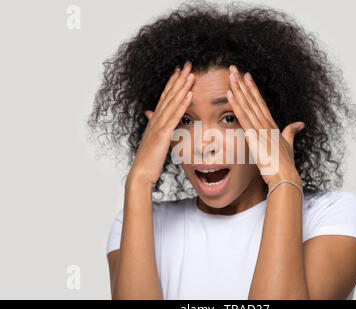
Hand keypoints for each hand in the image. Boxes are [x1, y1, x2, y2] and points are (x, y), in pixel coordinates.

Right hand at [127, 61, 194, 184]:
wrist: (141, 173)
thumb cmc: (149, 160)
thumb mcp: (153, 140)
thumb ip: (154, 127)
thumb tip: (151, 116)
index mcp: (155, 120)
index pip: (165, 97)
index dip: (172, 83)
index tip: (180, 71)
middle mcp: (156, 119)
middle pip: (169, 95)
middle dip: (179, 79)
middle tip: (188, 64)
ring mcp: (159, 125)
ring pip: (172, 102)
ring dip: (182, 87)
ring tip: (191, 74)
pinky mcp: (163, 133)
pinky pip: (174, 116)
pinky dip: (181, 104)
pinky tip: (188, 94)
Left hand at [226, 65, 304, 188]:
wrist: (285, 176)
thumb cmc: (285, 164)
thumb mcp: (289, 145)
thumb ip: (292, 132)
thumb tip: (300, 124)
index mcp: (272, 125)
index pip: (260, 102)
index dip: (252, 89)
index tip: (247, 76)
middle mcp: (266, 123)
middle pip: (252, 98)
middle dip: (243, 83)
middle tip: (233, 68)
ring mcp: (260, 128)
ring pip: (246, 104)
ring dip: (237, 89)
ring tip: (230, 74)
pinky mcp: (254, 136)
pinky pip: (243, 117)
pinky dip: (235, 105)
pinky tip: (229, 94)